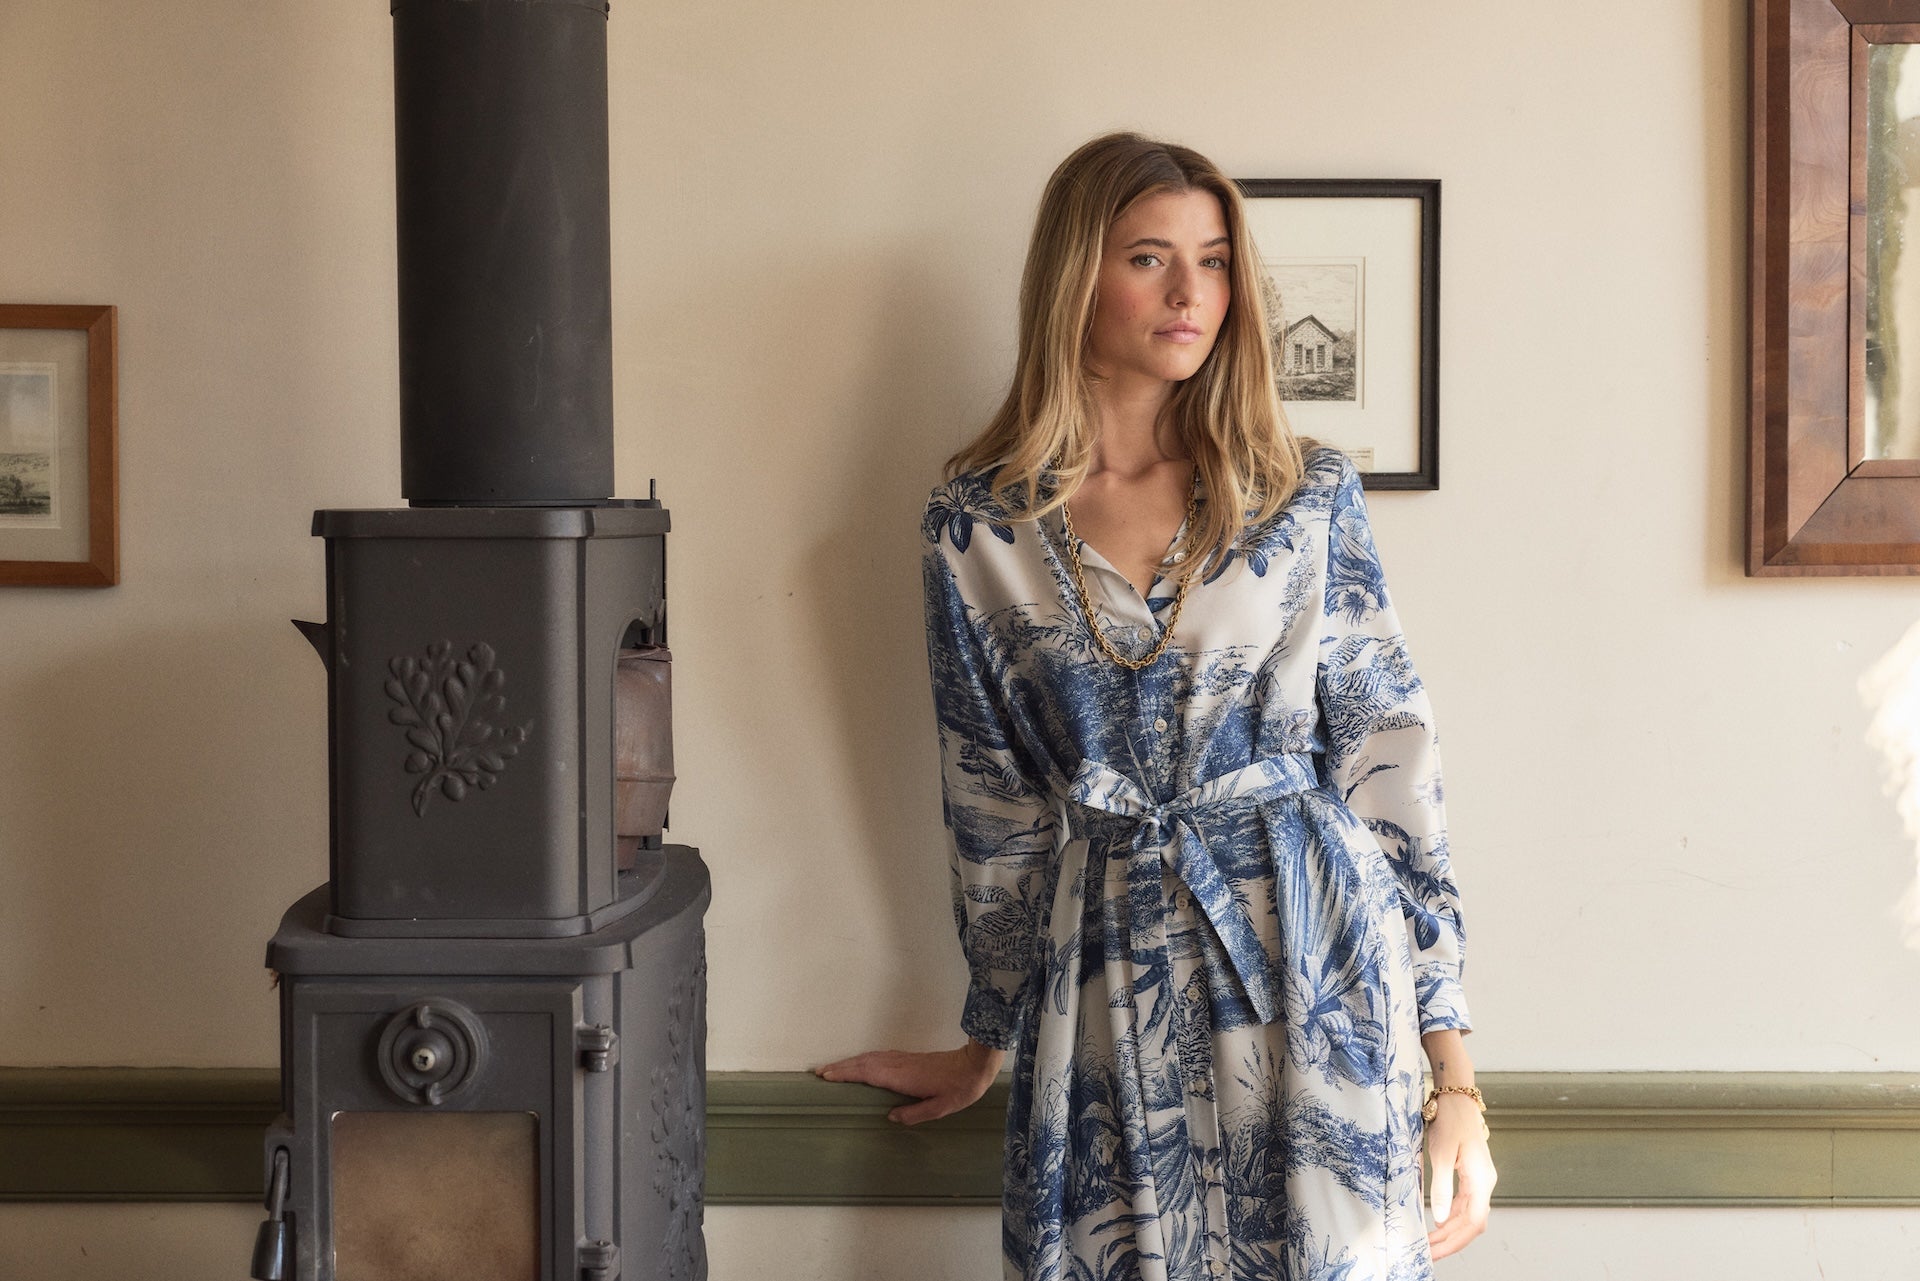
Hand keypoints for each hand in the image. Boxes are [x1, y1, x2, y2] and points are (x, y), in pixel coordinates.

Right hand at [815, 1041, 1003, 1124]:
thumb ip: (914, 1113)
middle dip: (840, 1067)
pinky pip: (877, 1057)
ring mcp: (901, 1059)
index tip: (827, 1076)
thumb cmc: (958, 1089)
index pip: (868, 1073)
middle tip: (818, 1072)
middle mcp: (898, 1065)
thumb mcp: (939, 1108)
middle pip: (863, 1063)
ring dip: (849, 1062)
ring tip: (831, 1069)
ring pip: (869, 1058)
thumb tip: (890, 1117)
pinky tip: (858, 1065)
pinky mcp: (906, 1058)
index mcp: (902, 1077)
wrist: (973, 1066)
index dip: (846, 1074)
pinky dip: (862, 1060)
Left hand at [1425, 1093, 1494, 1258]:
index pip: (1474, 1222)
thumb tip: (1438, 1219)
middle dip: (1450, 1241)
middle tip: (1427, 1253)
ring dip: (1449, 1231)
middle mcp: (1484, 1183)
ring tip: (1428, 1243)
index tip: (1434, 1251)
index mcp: (1482, 1179)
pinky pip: (1462, 1204)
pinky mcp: (1469, 1175)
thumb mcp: (1441, 1153)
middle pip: (1471, 1223)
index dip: (1455, 1241)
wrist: (1456, 1098)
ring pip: (1467, 1215)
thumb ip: (1441, 1187)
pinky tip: (1436, 1224)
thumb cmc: (1450, 1121)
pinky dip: (1449, 1216)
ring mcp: (1478, 1180)